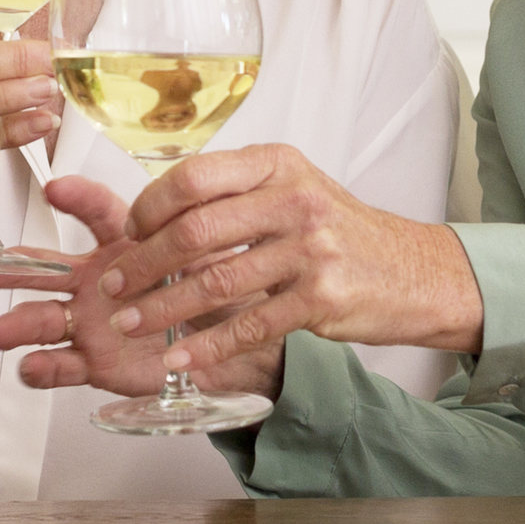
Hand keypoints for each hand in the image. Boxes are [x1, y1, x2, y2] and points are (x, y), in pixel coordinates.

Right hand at [0, 177, 284, 401]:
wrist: (227, 346)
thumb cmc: (214, 293)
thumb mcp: (208, 252)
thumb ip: (188, 232)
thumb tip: (188, 206)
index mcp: (123, 243)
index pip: (95, 212)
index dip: (76, 199)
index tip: (55, 188)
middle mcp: (97, 280)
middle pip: (41, 269)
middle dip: (6, 270)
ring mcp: (91, 321)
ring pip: (42, 320)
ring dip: (17, 324)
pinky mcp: (96, 361)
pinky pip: (62, 365)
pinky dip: (43, 368)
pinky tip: (29, 366)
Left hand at [66, 146, 482, 381]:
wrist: (413, 271)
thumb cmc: (341, 231)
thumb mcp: (293, 190)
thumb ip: (236, 194)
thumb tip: (156, 214)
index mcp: (278, 164)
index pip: (194, 177)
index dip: (150, 207)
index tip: (127, 234)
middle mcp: (295, 200)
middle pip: (195, 230)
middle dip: (142, 264)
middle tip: (112, 288)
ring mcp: (311, 250)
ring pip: (215, 282)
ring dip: (162, 309)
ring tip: (129, 325)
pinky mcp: (322, 299)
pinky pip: (249, 326)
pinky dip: (206, 347)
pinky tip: (178, 359)